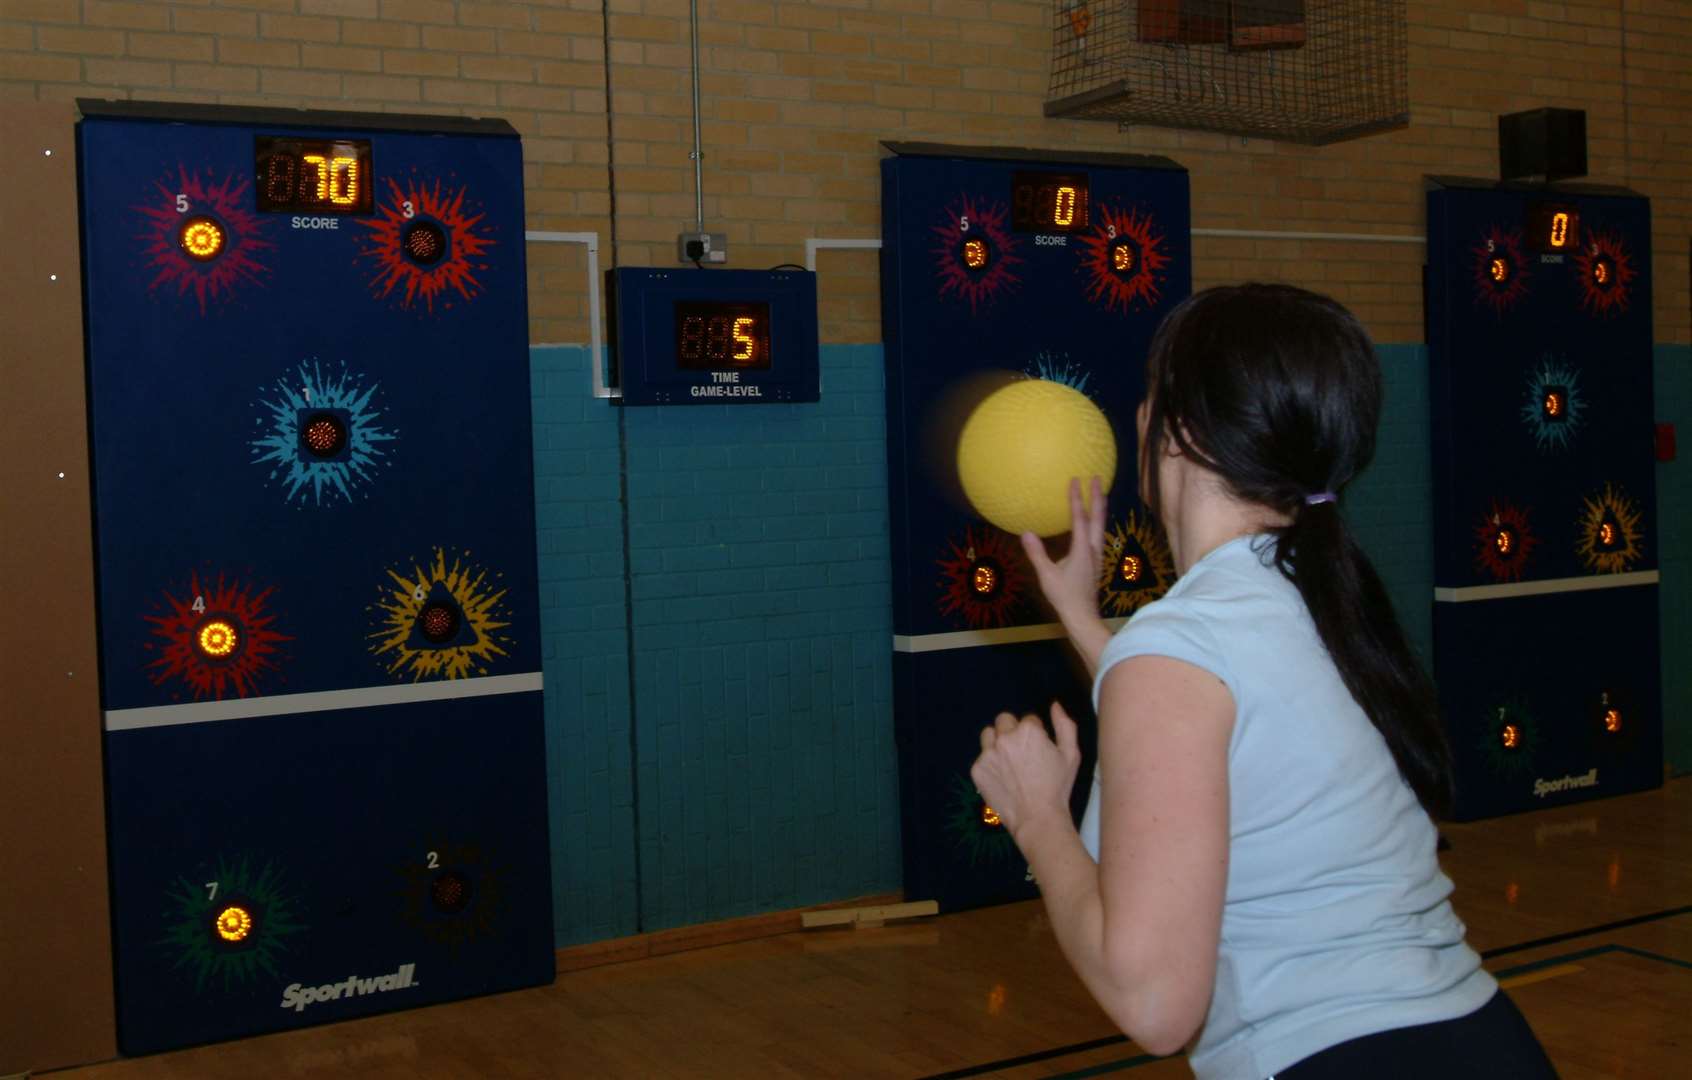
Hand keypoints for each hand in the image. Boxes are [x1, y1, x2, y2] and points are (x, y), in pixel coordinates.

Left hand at [970, 702, 1081, 841]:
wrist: (1037, 819)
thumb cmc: (1058, 787)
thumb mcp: (1071, 754)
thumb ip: (1065, 725)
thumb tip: (1054, 705)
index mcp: (1029, 730)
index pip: (1028, 719)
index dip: (1036, 733)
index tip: (1039, 750)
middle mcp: (1005, 737)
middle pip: (1003, 721)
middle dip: (1012, 731)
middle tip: (1021, 752)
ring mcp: (988, 753)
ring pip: (988, 735)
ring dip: (996, 742)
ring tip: (1008, 762)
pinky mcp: (977, 769)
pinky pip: (981, 758)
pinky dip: (990, 764)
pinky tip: (1002, 778)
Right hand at [1022, 476, 1106, 625]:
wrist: (1082, 616)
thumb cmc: (1065, 597)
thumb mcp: (1046, 575)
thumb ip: (1037, 554)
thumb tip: (1025, 533)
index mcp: (1083, 550)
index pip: (1080, 519)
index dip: (1077, 498)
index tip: (1075, 480)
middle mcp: (1094, 550)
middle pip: (1098, 518)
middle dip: (1098, 497)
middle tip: (1097, 477)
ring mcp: (1097, 556)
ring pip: (1101, 526)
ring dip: (1100, 508)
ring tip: (1098, 494)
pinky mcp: (1096, 562)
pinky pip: (1099, 535)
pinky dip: (1097, 522)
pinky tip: (1093, 523)